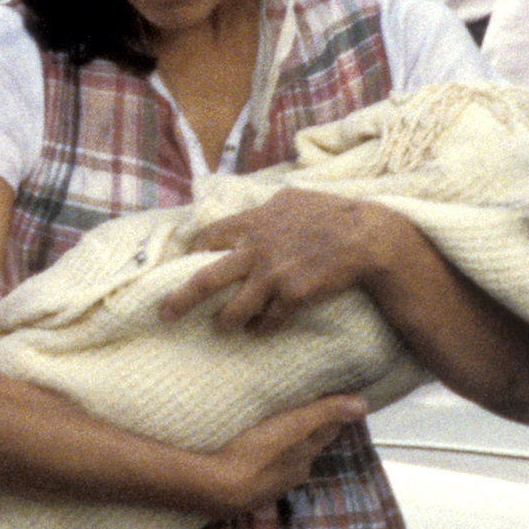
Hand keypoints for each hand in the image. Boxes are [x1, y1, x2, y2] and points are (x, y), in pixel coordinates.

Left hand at [164, 193, 389, 335]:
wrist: (363, 236)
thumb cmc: (329, 213)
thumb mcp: (290, 198)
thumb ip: (264, 208)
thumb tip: (252, 211)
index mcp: (251, 223)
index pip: (206, 239)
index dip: (192, 254)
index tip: (184, 265)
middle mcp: (254, 251)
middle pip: (204, 280)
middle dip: (180, 300)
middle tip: (164, 314)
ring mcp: (272, 277)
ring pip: (233, 311)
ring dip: (225, 322)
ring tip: (221, 327)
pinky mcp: (291, 297)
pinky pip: (268, 322)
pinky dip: (261, 329)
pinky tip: (259, 331)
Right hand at [204, 393, 367, 511]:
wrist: (216, 489)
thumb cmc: (256, 452)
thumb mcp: (294, 426)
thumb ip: (326, 412)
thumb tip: (364, 404)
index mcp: (305, 455)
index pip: (325, 431)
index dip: (329, 415)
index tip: (329, 398)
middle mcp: (294, 473)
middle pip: (306, 447)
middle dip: (305, 431)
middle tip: (299, 409)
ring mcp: (269, 486)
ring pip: (284, 460)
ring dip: (282, 446)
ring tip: (273, 429)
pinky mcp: (247, 492)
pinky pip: (260, 471)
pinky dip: (261, 460)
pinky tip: (250, 454)